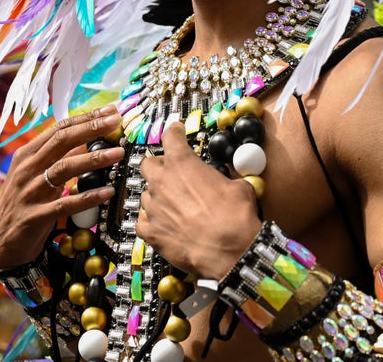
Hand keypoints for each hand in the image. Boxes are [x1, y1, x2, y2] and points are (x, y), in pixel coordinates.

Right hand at [0, 105, 124, 270]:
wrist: (2, 243)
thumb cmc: (25, 203)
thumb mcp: (36, 176)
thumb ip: (58, 157)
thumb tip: (89, 139)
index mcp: (26, 155)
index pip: (58, 129)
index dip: (85, 118)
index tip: (109, 111)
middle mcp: (26, 170)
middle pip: (62, 141)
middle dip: (91, 129)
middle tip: (116, 123)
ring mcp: (29, 192)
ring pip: (64, 168)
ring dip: (94, 159)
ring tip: (118, 154)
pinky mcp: (35, 216)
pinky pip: (66, 204)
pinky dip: (88, 197)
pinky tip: (107, 192)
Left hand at [137, 121, 261, 279]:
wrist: (229, 251)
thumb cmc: (235, 215)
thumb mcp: (239, 186)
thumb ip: (225, 179)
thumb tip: (228, 182)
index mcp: (182, 164)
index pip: (170, 137)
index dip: (173, 131)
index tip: (175, 130)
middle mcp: (162, 182)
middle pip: (148, 164)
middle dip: (158, 166)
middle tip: (172, 173)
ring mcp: (153, 208)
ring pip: (146, 194)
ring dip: (157, 196)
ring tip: (173, 205)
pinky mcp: (150, 232)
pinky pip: (143, 222)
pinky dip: (152, 222)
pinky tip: (164, 226)